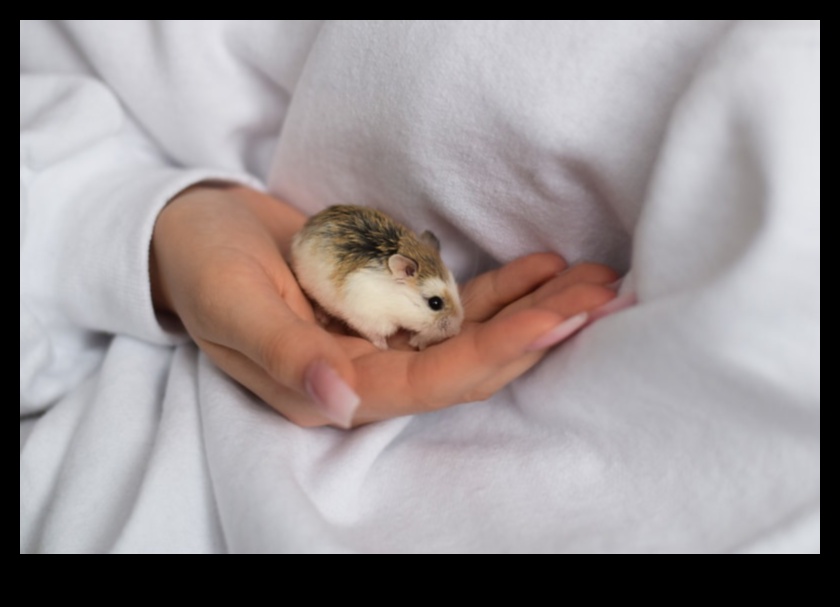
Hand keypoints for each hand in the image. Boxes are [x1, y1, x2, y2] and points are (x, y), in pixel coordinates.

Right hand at [151, 184, 618, 427]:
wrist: (195, 232)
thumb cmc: (203, 265)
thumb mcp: (233, 306)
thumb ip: (284, 355)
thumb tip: (341, 402)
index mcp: (329, 387)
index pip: (430, 382)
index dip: (497, 353)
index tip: (558, 322)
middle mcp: (365, 374)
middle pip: (468, 363)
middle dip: (536, 332)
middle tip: (602, 297)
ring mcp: (380, 341)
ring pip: (472, 336)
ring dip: (533, 310)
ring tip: (593, 281)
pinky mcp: (387, 309)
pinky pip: (453, 306)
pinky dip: (501, 290)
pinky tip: (544, 268)